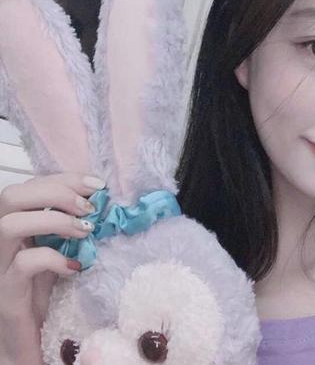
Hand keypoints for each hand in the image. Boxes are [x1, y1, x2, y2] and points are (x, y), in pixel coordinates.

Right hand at [0, 172, 104, 364]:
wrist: (32, 336)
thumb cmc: (45, 289)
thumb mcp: (61, 248)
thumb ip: (73, 225)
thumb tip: (103, 201)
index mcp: (18, 223)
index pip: (31, 185)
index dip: (65, 179)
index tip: (97, 186)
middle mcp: (2, 240)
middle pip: (12, 196)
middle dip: (56, 191)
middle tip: (89, 207)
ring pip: (9, 225)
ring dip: (54, 219)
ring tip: (84, 230)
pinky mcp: (6, 292)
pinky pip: (22, 264)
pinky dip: (53, 258)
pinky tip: (75, 266)